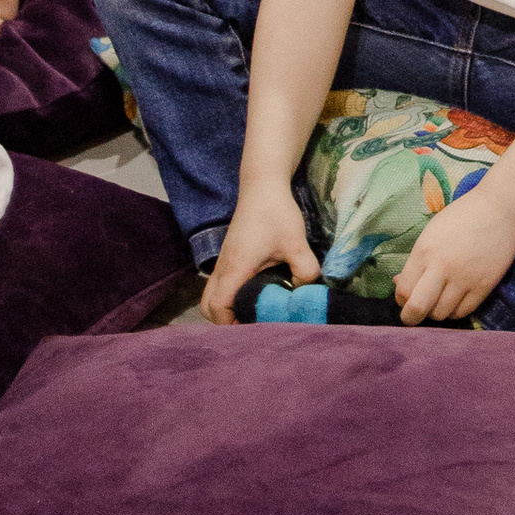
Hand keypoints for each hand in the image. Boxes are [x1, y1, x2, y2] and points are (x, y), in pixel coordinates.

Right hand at [203, 185, 324, 323]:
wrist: (262, 185)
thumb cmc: (276, 213)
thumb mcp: (296, 243)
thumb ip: (305, 271)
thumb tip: (307, 294)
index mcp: (235, 269)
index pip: (217, 307)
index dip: (230, 324)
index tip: (252, 329)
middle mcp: (223, 268)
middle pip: (207, 306)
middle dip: (223, 321)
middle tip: (250, 324)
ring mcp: (223, 262)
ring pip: (211, 295)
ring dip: (225, 308)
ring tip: (252, 312)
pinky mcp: (229, 257)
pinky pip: (219, 285)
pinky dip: (229, 296)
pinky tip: (254, 295)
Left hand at [394, 179, 514, 324]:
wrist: (501, 207)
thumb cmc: (463, 215)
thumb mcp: (432, 232)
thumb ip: (416, 260)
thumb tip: (400, 283)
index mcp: (425, 250)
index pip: (403, 291)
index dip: (401, 300)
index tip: (406, 298)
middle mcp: (442, 267)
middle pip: (418, 309)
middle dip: (411, 317)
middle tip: (414, 315)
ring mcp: (464, 278)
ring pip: (441, 314)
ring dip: (436, 312)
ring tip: (439, 301)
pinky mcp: (484, 286)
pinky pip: (463, 312)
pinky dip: (455, 311)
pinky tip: (455, 300)